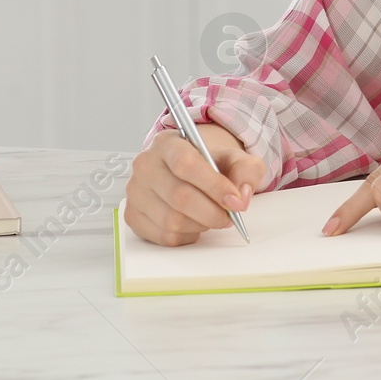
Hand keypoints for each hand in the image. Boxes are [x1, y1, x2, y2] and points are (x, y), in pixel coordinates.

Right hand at [125, 123, 265, 245]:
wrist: (190, 168)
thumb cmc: (210, 162)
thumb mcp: (234, 157)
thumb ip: (246, 170)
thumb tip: (242, 197)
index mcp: (168, 143)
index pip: (186, 164)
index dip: (213, 186)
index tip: (234, 201)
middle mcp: (146, 165)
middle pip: (179, 196)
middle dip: (212, 212)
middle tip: (228, 216)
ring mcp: (136, 192)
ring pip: (172, 221)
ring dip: (200, 225)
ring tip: (211, 216)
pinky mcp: (133, 215)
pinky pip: (163, 236)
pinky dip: (186, 235)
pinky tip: (194, 224)